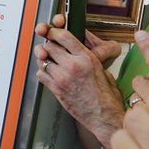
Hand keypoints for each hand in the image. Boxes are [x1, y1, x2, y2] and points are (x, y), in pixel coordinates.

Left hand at [34, 20, 124, 146]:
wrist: (105, 117)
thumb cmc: (107, 97)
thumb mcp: (102, 70)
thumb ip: (87, 58)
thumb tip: (76, 51)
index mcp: (86, 58)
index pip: (63, 36)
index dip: (54, 32)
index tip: (52, 32)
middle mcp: (73, 66)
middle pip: (49, 46)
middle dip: (48, 45)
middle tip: (50, 47)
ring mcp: (62, 78)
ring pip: (43, 60)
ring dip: (44, 59)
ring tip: (50, 61)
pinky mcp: (56, 90)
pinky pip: (41, 74)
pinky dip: (43, 72)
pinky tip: (50, 74)